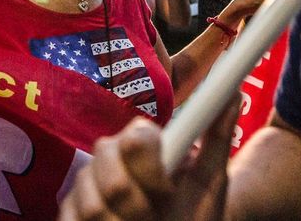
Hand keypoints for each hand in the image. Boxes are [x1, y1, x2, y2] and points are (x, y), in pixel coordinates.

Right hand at [60, 95, 240, 220]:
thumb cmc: (193, 216)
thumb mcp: (209, 183)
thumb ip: (216, 138)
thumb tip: (233, 92)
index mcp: (140, 144)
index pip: (134, 137)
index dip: (150, 169)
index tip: (168, 192)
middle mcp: (107, 159)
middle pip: (108, 170)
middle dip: (137, 203)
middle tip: (155, 218)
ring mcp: (84, 187)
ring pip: (92, 203)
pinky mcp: (67, 214)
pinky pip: (71, 220)